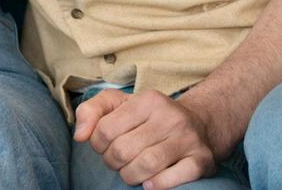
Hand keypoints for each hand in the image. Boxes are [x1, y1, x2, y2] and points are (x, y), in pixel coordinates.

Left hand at [74, 89, 217, 189]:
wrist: (200, 124)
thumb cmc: (150, 117)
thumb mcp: (119, 103)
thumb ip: (91, 111)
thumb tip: (79, 136)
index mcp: (148, 101)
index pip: (105, 130)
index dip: (97, 145)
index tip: (105, 146)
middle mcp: (170, 117)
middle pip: (123, 150)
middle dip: (113, 162)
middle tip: (117, 161)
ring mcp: (188, 139)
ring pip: (146, 165)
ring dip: (130, 176)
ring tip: (130, 173)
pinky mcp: (202, 160)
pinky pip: (176, 178)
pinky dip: (158, 185)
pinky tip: (149, 184)